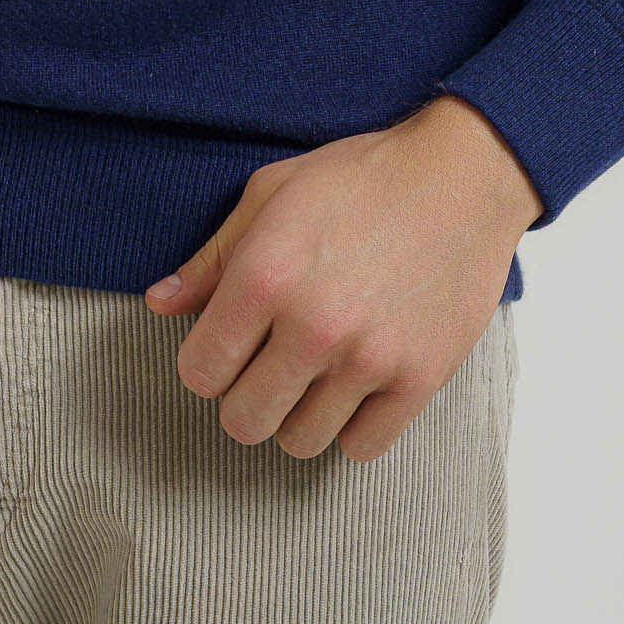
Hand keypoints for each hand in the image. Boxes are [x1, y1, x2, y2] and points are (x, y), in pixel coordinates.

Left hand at [143, 95, 542, 463]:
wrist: (463, 176)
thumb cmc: (362, 178)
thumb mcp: (271, 194)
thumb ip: (213, 257)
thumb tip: (160, 303)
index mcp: (265, 276)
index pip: (200, 372)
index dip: (206, 363)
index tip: (228, 347)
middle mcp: (312, 326)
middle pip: (244, 421)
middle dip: (245, 397)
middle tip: (268, 364)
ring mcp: (368, 359)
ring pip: (300, 440)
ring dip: (298, 412)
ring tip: (315, 371)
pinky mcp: (419, 379)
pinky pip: (362, 447)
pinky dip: (353, 425)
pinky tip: (356, 384)